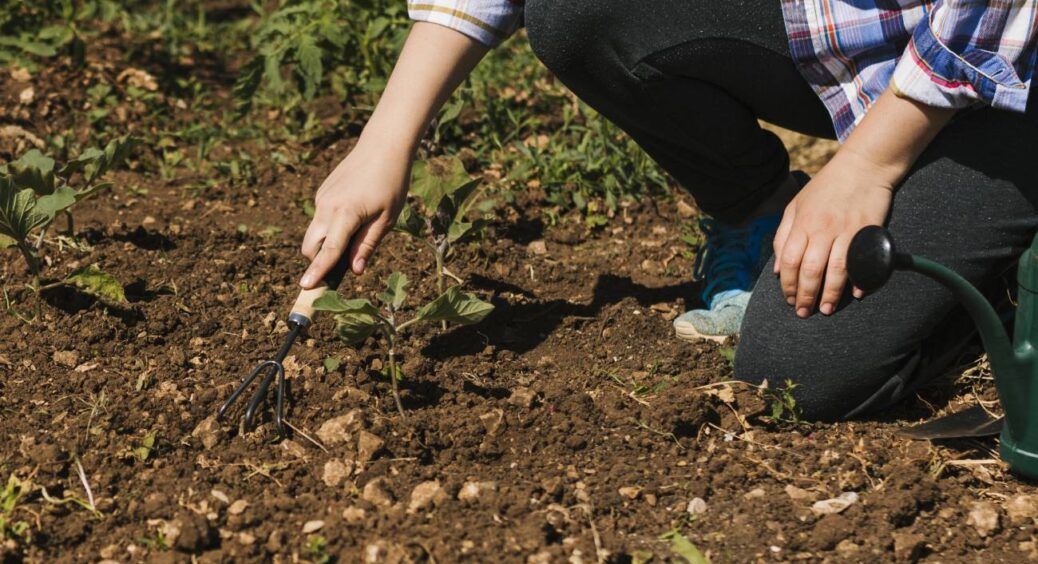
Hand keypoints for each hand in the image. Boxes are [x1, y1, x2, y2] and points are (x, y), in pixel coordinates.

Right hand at [299, 143, 408, 288]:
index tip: (306, 287)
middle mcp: (327, 206)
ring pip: (315, 232)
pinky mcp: (322, 192)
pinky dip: (330, 227)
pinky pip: (321, 218)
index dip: (318, 271)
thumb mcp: (386, 219)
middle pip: (311, 246)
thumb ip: (367, 245)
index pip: (329, 250)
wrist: (382, 146)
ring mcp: (322, 198)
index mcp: (345, 214)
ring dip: (326, 243)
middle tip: (341, 266)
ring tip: (358, 233)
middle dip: (318, 261)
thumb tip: (354, 271)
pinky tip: (356, 213)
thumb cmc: (391, 183)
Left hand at [772, 150, 894, 316]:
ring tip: (825, 309)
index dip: (787, 284)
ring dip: (830, 294)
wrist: (863, 165)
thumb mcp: (795, 206)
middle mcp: (822, 228)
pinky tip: (856, 292)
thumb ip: (782, 236)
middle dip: (805, 296)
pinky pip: (863, 259)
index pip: (788, 261)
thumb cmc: (826, 187)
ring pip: (836, 269)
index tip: (789, 299)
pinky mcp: (869, 229)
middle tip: (803, 312)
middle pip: (810, 270)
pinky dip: (861, 278)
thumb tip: (777, 269)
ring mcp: (846, 229)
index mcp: (801, 223)